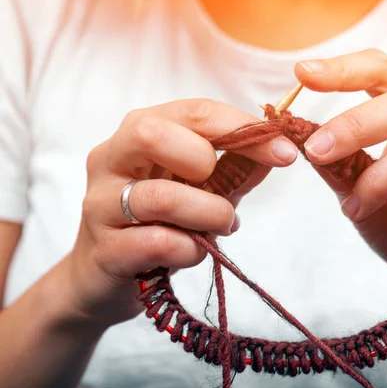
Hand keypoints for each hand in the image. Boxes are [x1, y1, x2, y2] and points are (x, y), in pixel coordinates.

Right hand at [64, 99, 298, 324]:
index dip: (243, 129)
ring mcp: (100, 204)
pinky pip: (157, 243)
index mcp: (139, 133)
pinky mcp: (104, 249)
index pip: (193, 112)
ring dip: (209, 214)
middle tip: (224, 190)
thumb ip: (235, 170)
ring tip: (223, 225)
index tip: (285, 151)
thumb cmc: (156, 222)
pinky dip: (191, 250)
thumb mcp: (201, 189)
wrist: (104, 275)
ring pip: (161, 197)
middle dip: (204, 161)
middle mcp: (111, 160)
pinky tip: (193, 252)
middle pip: (151, 134)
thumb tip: (278, 152)